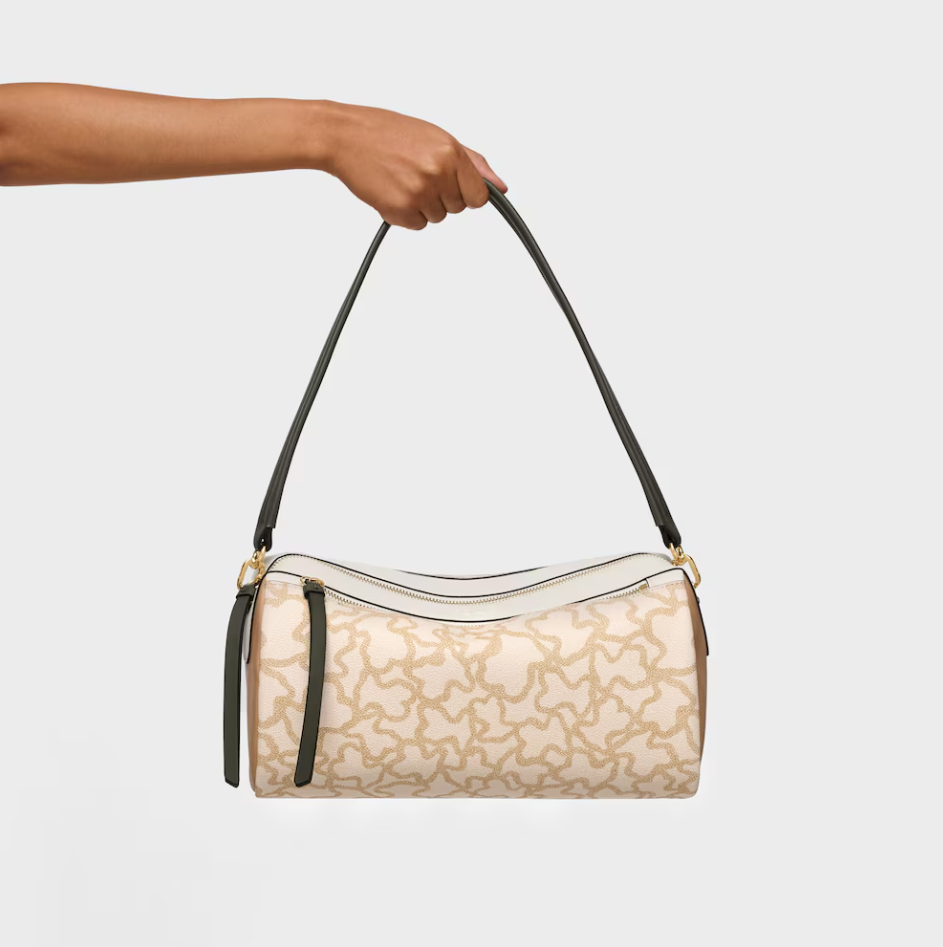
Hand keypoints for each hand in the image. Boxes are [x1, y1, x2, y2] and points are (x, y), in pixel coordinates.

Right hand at [318, 102, 506, 229]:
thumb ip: (472, 163)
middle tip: (415, 174)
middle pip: (457, 208)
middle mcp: (438, 172)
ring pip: (436, 218)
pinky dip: (404, 215)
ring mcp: (420, 193)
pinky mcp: (400, 210)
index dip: (465, 193)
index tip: (451, 187)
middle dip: (441, 197)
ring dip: (421, 206)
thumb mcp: (435, 137)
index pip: (479, 195)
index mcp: (451, 152)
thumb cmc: (387, 133)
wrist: (345, 136)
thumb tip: (500, 187)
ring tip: (401, 180)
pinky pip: (416, 225)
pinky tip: (391, 191)